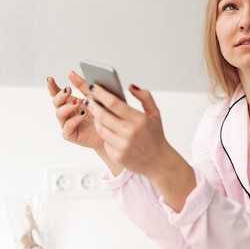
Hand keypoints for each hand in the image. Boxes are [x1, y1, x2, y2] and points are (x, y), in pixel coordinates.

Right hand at [47, 72, 103, 151]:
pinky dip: (74, 120)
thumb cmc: (102, 113)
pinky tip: (83, 114)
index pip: (57, 93)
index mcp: (70, 102)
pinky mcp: (71, 134)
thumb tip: (70, 73)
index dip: (52, 86)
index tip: (50, 79)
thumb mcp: (93, 95)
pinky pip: (67, 127)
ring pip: (59, 114)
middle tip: (68, 89)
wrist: (112, 130)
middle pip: (56, 102)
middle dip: (60, 95)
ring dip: (67, 106)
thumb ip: (82, 84)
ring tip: (78, 102)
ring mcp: (67, 124)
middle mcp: (67, 113)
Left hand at [87, 83, 195, 209]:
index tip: (94, 87)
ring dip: (96, 119)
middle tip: (90, 100)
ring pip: (100, 128)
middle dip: (93, 106)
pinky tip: (106, 129)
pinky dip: (104, 134)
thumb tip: (130, 86)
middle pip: (102, 116)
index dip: (101, 94)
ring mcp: (122, 145)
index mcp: (139, 120)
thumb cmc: (156, 136)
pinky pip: (104, 141)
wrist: (159, 162)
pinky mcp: (117, 156)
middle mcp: (129, 133)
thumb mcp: (155, 114)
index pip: (114, 103)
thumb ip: (145, 97)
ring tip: (97, 113)